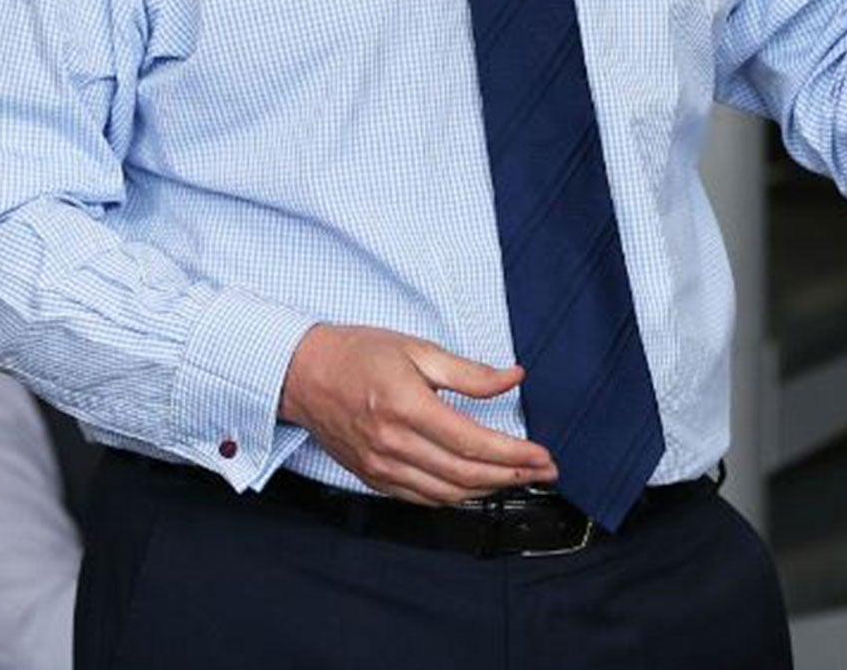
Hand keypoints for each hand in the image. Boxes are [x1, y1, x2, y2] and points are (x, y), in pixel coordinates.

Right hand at [278, 323, 556, 504]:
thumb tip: (513, 378)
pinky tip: (475, 485)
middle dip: (513, 476)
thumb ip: (468, 372)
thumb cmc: (358, 354)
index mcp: (407, 407)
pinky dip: (456, 496)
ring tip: (518, 478)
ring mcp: (381, 467)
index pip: (474, 443)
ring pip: (448, 493)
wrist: (302, 373)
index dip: (516, 454)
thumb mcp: (416, 348)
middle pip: (467, 475)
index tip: (543, 455)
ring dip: (489, 490)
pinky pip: (424, 498)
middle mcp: (393, 444)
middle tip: (544, 471)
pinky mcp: (373, 478)